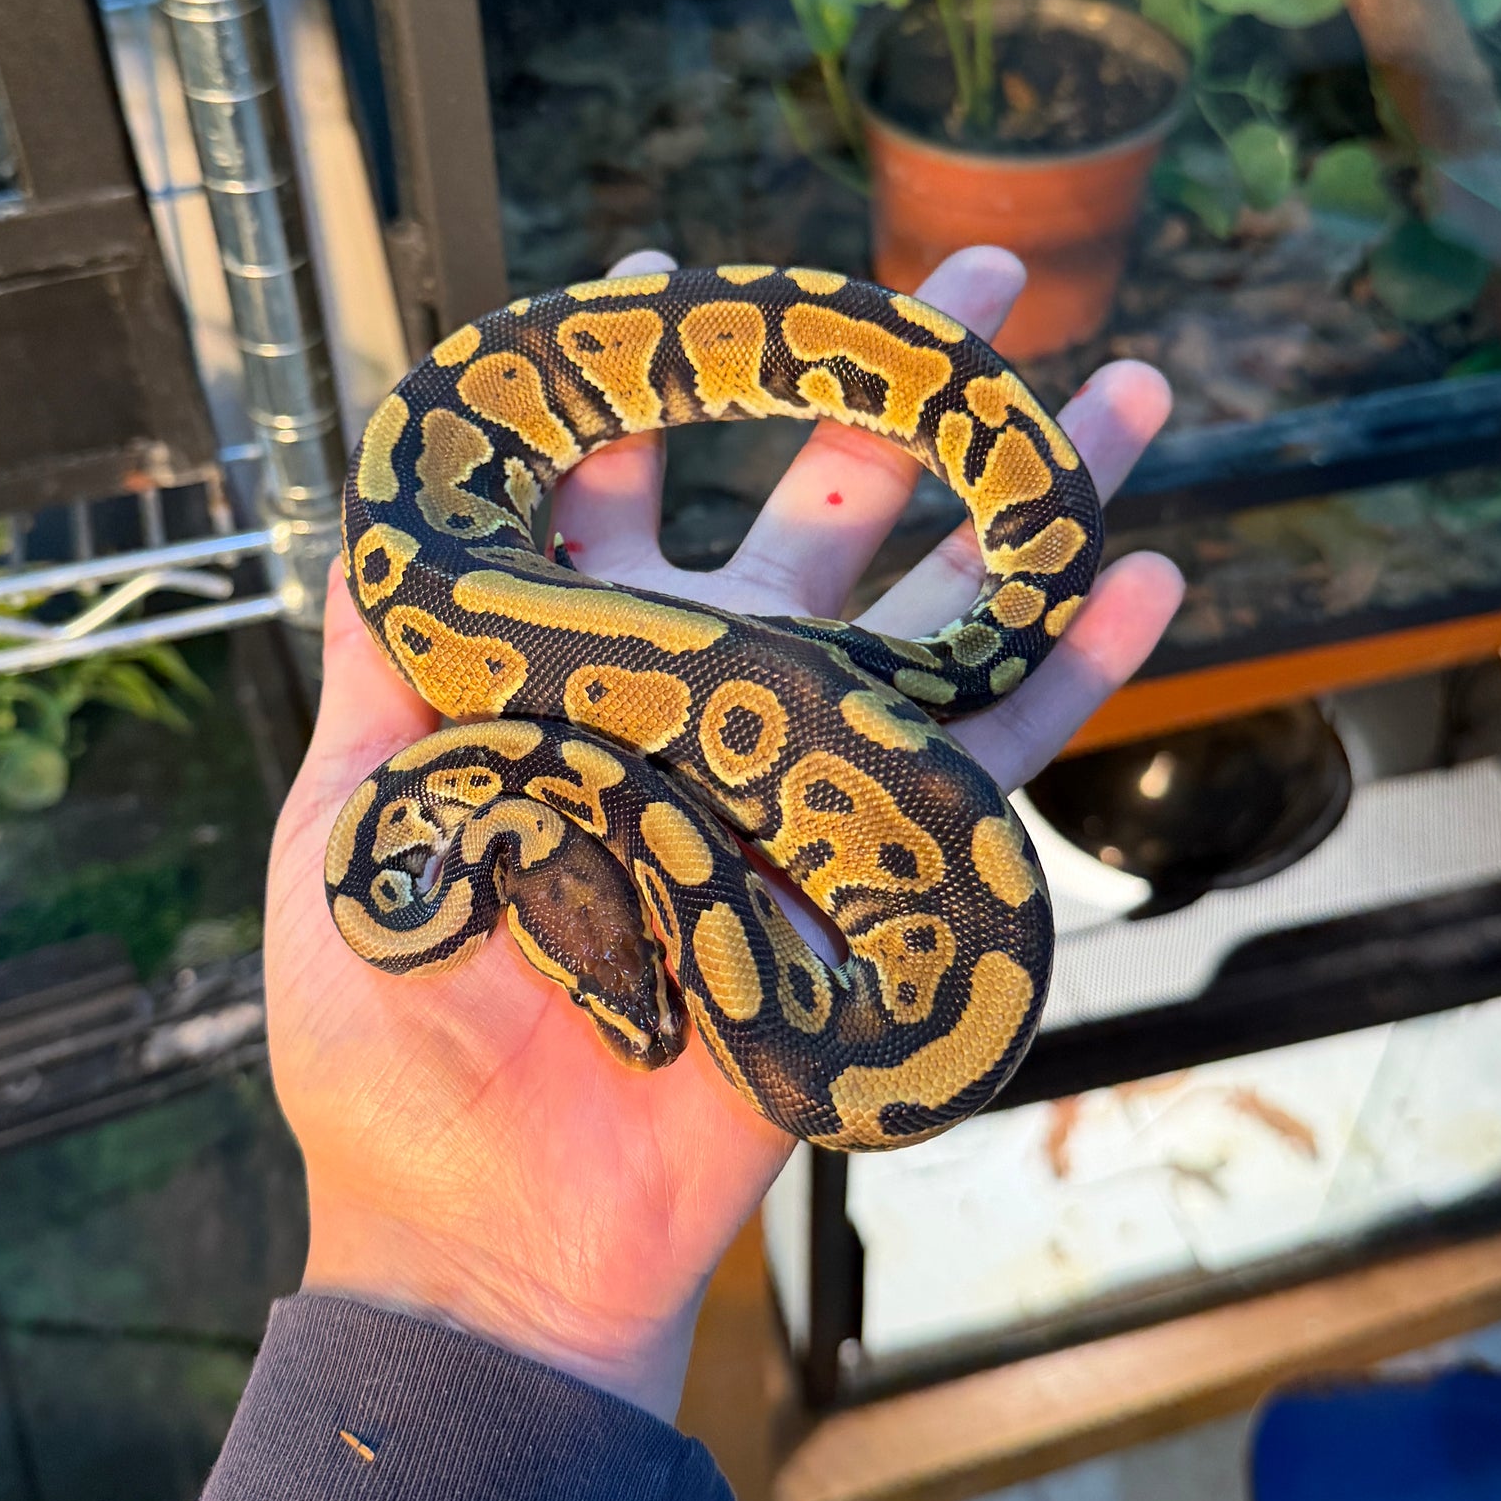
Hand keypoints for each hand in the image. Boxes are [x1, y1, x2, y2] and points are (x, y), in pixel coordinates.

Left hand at [266, 247, 1182, 1420]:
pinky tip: (1145, 581)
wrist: (495, 1228)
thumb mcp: (355, 830)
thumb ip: (383, 668)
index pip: (623, 485)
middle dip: (893, 388)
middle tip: (979, 277)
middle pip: (819, 507)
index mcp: (574, 670)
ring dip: (1034, 504)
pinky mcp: (875, 869)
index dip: (651, 376)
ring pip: (939, 609)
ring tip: (1131, 392)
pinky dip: (1071, 675)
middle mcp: (707, 695)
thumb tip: (385, 507)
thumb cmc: (391, 1045)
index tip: (679, 272)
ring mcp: (804, 774)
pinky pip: (993, 761)